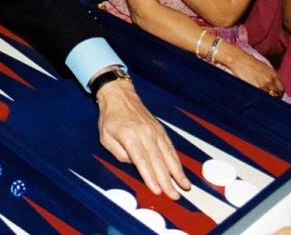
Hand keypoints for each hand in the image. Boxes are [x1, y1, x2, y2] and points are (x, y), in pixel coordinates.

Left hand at [96, 79, 190, 197]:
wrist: (120, 95)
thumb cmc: (111, 118)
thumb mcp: (105, 137)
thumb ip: (118, 152)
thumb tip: (133, 163)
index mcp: (130, 136)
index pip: (142, 161)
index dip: (150, 177)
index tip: (157, 190)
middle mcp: (145, 133)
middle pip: (158, 161)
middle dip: (167, 180)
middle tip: (175, 195)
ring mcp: (155, 131)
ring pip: (168, 155)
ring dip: (177, 172)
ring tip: (185, 186)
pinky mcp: (160, 130)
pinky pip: (170, 147)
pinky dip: (176, 160)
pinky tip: (181, 170)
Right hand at [220, 43, 284, 96]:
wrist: (238, 59)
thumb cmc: (248, 62)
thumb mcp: (263, 67)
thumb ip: (269, 76)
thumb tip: (271, 86)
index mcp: (273, 74)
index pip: (281, 89)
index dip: (278, 95)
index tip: (274, 97)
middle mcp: (270, 79)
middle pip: (276, 95)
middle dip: (272, 98)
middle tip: (267, 101)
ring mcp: (263, 84)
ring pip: (268, 97)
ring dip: (264, 99)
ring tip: (259, 99)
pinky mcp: (255, 87)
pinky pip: (260, 96)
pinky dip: (258, 98)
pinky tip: (254, 97)